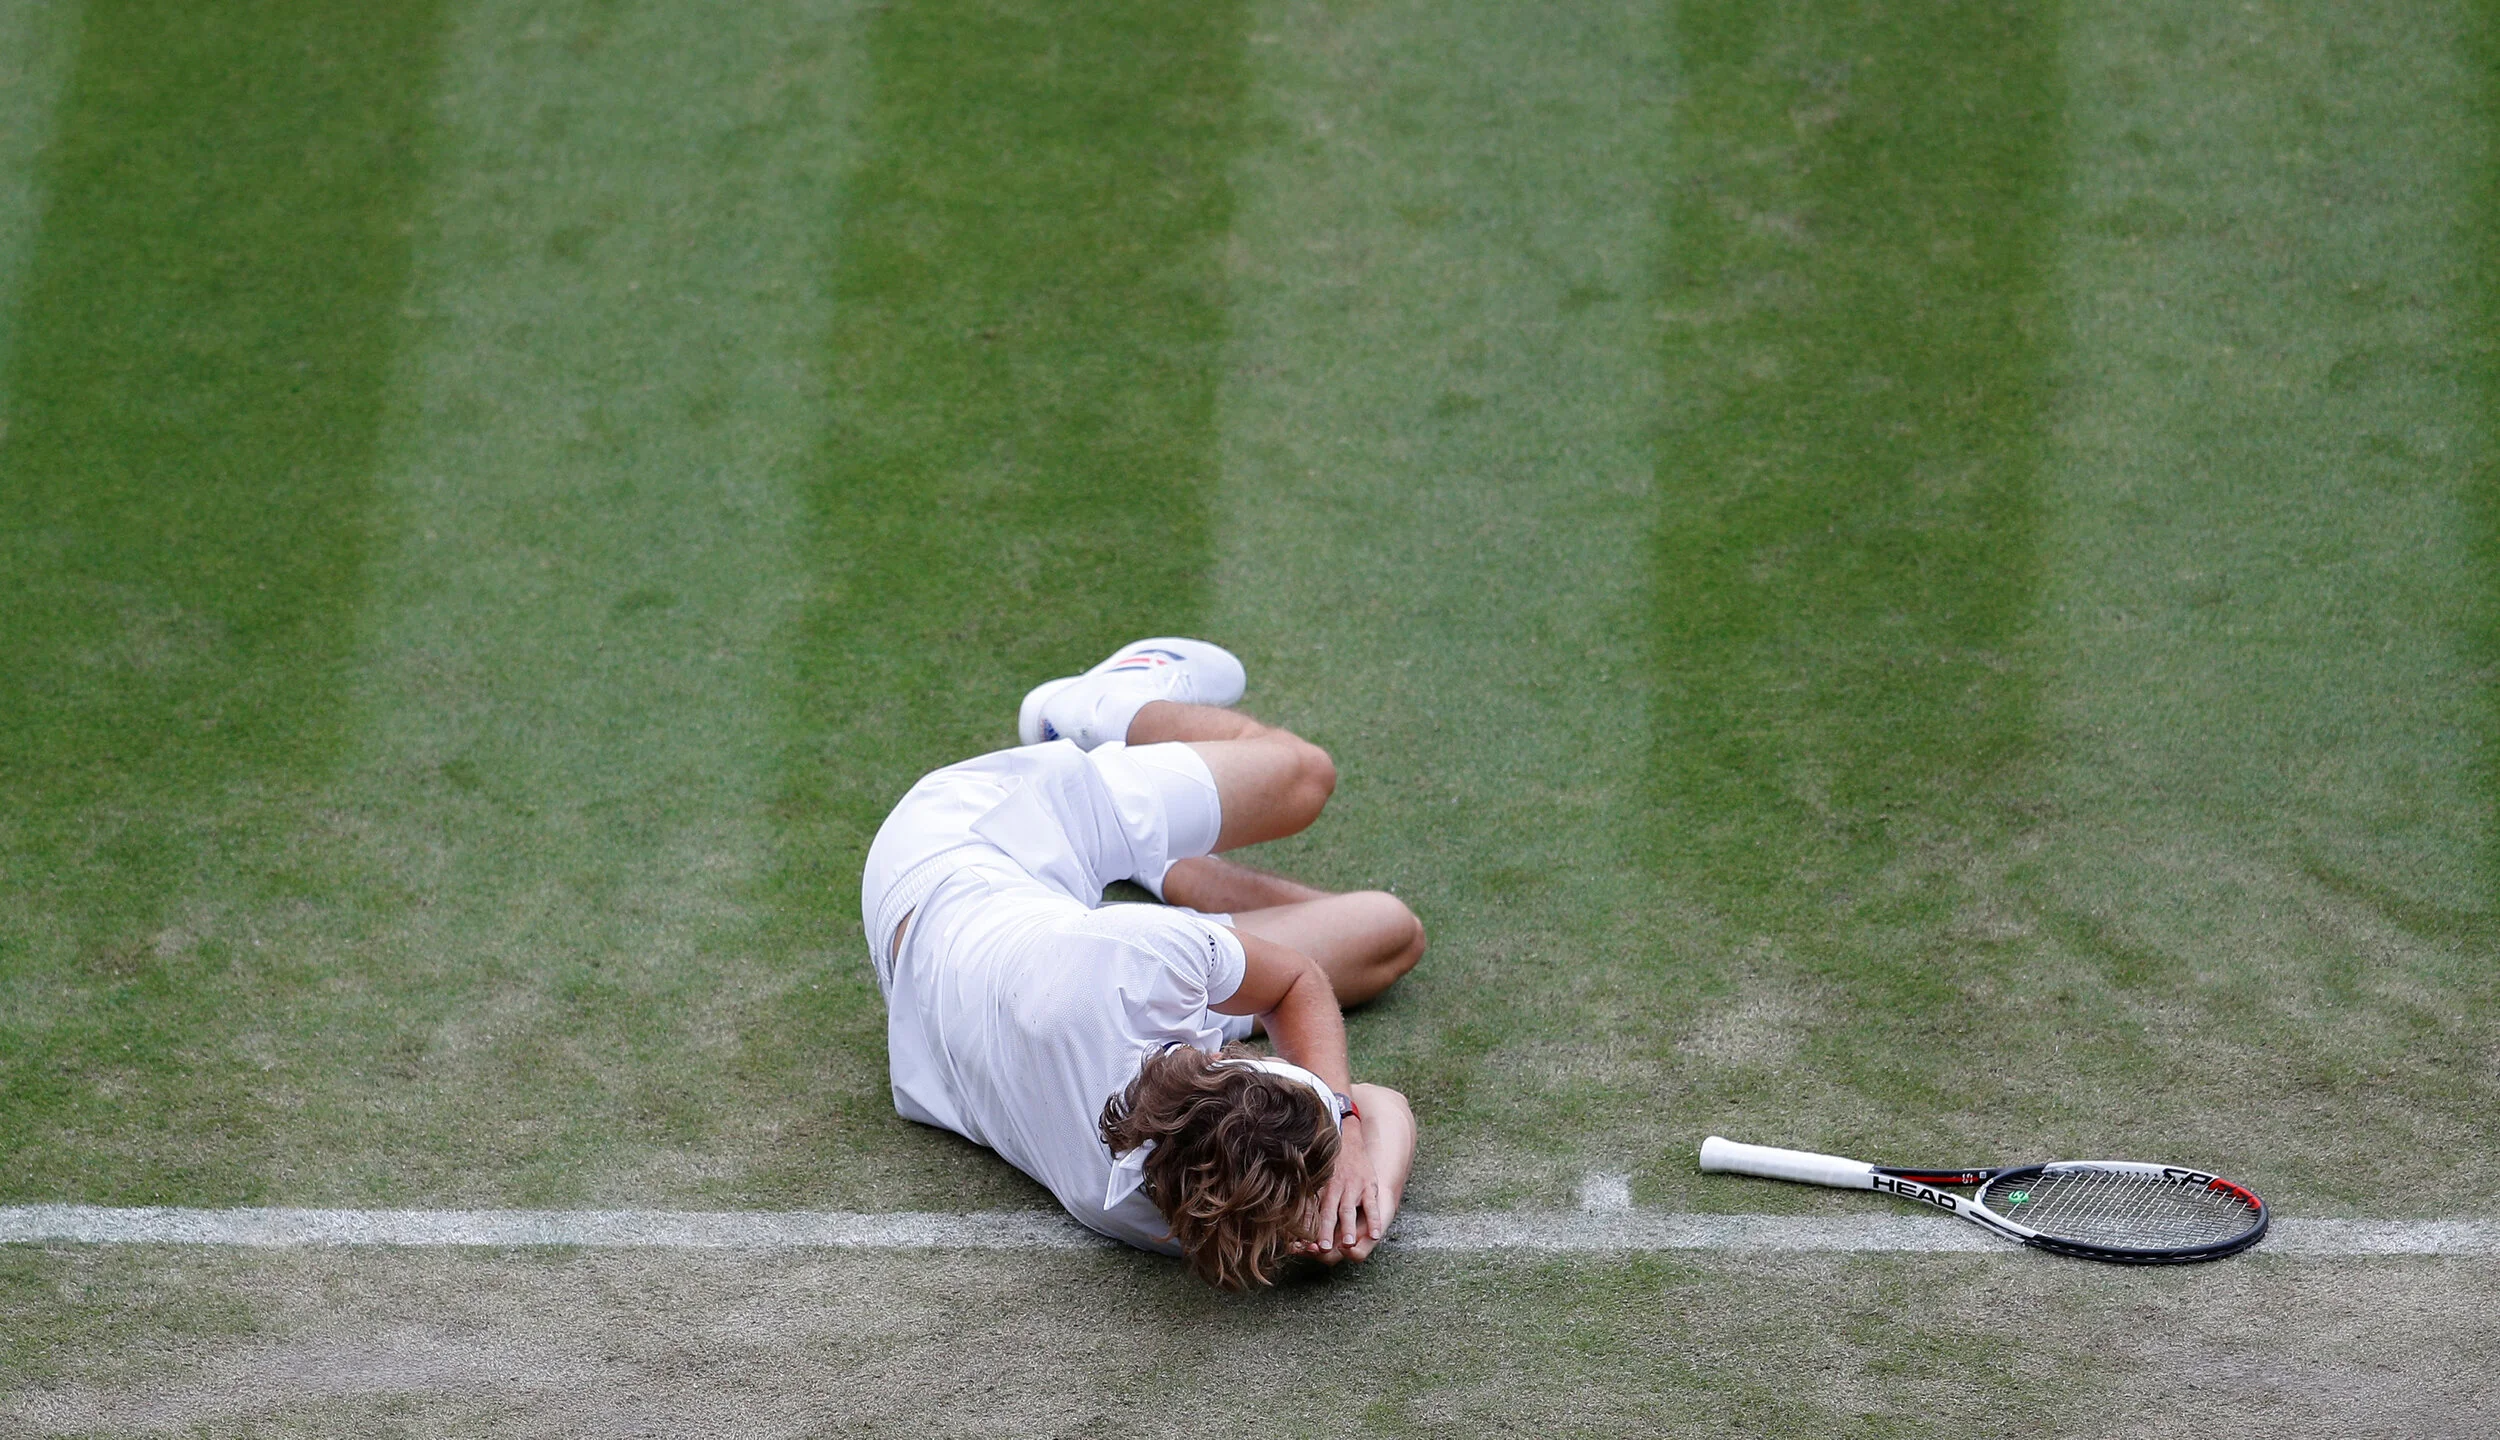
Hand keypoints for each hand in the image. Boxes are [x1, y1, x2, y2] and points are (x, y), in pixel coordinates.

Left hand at [1291, 1117, 1386, 1262]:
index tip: (1300, 1244)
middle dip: (1325, 1231)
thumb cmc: (1327, 1161)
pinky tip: (1375, 1234)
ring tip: (1348, 1244)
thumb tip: (1284, 1214)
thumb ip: (1302, 1194)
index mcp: (1318, 1188)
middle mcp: (1334, 1188)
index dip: (1306, 1227)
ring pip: (1348, 1210)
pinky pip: (1372, 1205)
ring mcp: (1352, 1186)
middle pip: (1328, 1213)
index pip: (1310, 1211)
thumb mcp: (1311, 1172)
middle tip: (1322, 1248)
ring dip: (1348, 1227)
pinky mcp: (1368, 1185)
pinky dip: (1374, 1220)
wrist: (1347, 1134)